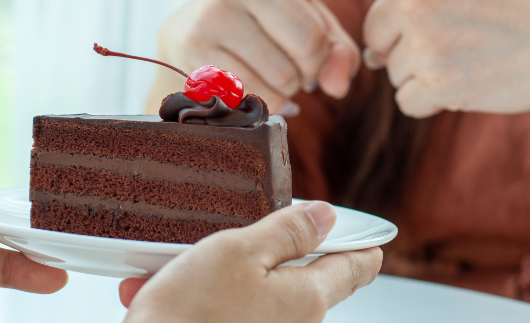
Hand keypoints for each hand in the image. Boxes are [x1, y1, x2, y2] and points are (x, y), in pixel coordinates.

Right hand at [118, 202, 381, 322]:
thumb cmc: (190, 314)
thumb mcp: (238, 251)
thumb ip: (286, 231)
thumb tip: (325, 216)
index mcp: (307, 297)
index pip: (354, 268)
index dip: (362, 248)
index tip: (371, 243)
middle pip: (301, 278)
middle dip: (267, 252)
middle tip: (238, 235)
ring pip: (252, 294)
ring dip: (216, 276)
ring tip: (174, 269)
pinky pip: (223, 315)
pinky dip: (196, 302)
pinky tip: (157, 293)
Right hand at [148, 0, 361, 114]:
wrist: (191, 39)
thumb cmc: (269, 31)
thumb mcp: (311, 30)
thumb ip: (338, 52)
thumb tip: (336, 86)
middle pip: (311, 43)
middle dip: (310, 67)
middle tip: (292, 61)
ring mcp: (217, 4)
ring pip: (284, 74)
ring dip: (287, 88)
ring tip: (267, 68)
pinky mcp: (194, 40)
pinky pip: (254, 91)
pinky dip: (262, 101)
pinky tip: (247, 82)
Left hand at [279, 0, 529, 117]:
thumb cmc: (511, 13)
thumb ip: (409, 0)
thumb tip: (369, 54)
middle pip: (373, 34)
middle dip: (404, 45)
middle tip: (459, 34)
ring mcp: (425, 38)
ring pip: (389, 70)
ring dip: (423, 72)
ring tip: (470, 54)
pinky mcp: (436, 80)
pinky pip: (406, 99)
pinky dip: (433, 98)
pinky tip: (468, 79)